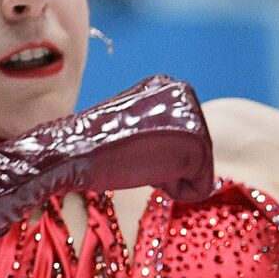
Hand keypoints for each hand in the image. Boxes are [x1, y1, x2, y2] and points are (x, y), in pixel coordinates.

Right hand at [27, 74, 215, 201]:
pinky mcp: (199, 145)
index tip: (134, 150)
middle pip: (195, 150)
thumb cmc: (98, 146)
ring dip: (171, 178)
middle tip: (138, 160)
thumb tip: (171, 146)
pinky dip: (179, 192)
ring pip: (198, 169)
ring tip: (142, 165)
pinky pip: (201, 186)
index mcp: (166, 85)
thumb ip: (156, 128)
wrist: (77, 151)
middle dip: (170, 166)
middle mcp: (184, 92)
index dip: (159, 153)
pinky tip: (154, 179)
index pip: (183, 134)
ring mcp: (193, 116)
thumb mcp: (130, 126)